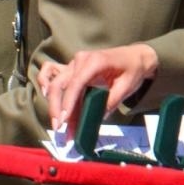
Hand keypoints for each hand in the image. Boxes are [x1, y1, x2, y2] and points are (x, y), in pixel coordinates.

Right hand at [38, 44, 159, 132]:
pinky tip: (49, 99)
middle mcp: (80, 60)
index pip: (76, 83)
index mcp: (94, 61)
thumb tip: (98, 117)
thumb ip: (112, 100)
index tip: (64, 119)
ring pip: (55, 83)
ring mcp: (74, 64)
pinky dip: (49, 88)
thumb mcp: (127, 86)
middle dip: (56, 107)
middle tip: (58, 127)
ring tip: (58, 123)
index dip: (68, 102)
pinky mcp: (72, 70)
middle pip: (59, 83)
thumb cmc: (132, 69)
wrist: (134, 57)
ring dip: (54, 104)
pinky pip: (56, 77)